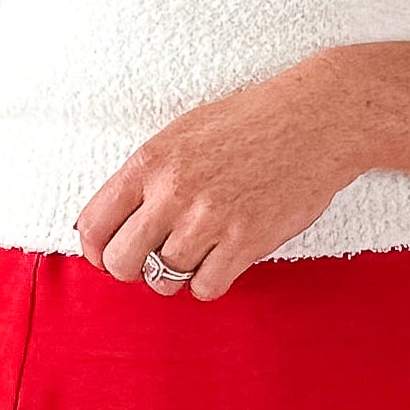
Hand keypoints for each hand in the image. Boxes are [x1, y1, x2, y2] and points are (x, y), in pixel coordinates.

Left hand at [74, 61, 360, 298]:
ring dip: (174, 276)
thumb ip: (146, 176)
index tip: (106, 256)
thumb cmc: (251, 123)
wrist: (315, 120)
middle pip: (122, 263)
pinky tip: (220, 261)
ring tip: (193, 255)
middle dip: (130, 270)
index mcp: (151, 161)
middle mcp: (174, 192)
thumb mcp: (183, 134)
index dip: (95, 250)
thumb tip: (113, 221)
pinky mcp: (246, 242)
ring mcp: (210, 219)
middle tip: (149, 261)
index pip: (94, 224)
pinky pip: (206, 288)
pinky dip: (208, 282)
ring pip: (163, 280)